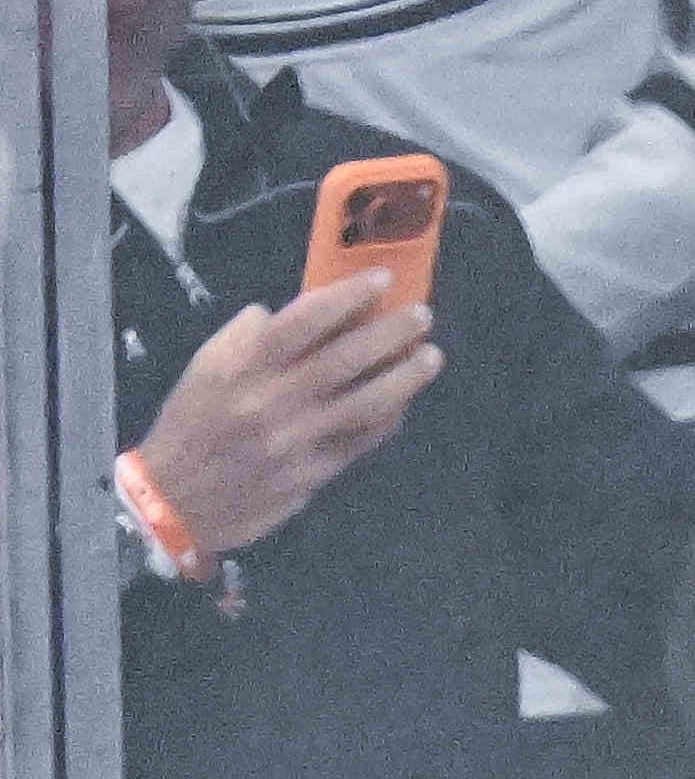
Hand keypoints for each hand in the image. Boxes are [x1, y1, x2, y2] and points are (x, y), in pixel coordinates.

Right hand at [131, 274, 436, 560]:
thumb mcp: (203, 370)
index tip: (381, 280)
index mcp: (243, 366)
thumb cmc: (191, 425)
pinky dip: (388, 420)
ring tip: (431, 357)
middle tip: (423, 314)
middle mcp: (274, 398)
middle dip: (388, 333)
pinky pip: (362, 441)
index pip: (303, 321)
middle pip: (343, 359)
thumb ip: (242, 339)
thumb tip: (276, 311)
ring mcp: (299, 438)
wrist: (179, 499)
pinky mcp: (316, 471)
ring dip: (403, 379)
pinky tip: (405, 403)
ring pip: (364, 403)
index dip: (346, 297)